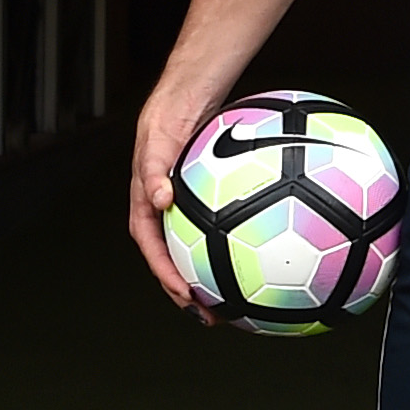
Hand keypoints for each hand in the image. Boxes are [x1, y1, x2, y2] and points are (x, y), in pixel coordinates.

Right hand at [128, 92, 218, 316]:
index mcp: (147, 203)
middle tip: (209, 316)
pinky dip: (233, 247)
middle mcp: (166, 209)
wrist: (189, 93)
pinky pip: (221, 228)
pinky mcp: (209, 199)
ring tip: (235, 301)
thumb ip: (155, 171)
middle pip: (173, 258)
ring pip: (197, 248)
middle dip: (187, 291)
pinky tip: (262, 258)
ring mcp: (188, 205)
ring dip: (211, 276)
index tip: (185, 296)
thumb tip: (161, 201)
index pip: (152, 247)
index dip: (165, 275)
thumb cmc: (168, 116)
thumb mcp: (157, 142)